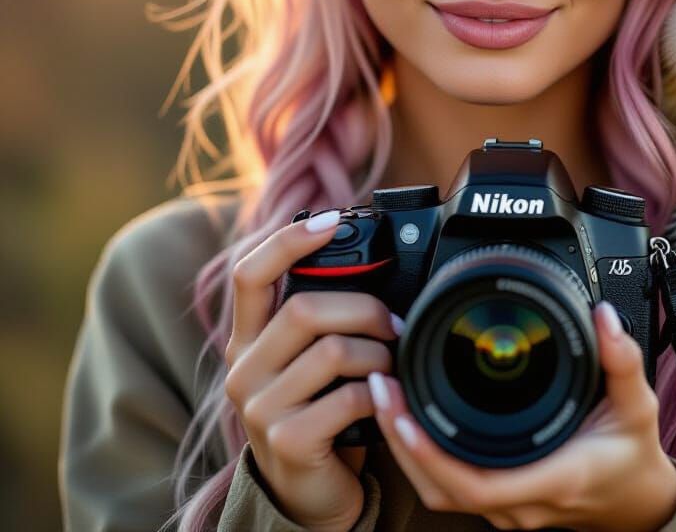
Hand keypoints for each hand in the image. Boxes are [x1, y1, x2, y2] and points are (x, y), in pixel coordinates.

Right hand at [223, 210, 400, 531]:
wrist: (309, 493)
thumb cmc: (320, 410)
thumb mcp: (309, 359)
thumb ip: (320, 317)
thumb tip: (372, 265)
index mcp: (249, 338)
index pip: (249, 274)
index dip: (288, 241)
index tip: (332, 219)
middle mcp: (244, 369)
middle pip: (304, 309)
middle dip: (364, 309)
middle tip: (394, 325)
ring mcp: (260, 408)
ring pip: (332, 350)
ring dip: (378, 353)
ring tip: (391, 364)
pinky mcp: (288, 441)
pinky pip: (347, 398)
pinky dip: (379, 392)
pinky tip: (386, 396)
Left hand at [366, 301, 675, 531]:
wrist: (639, 504)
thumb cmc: (633, 456)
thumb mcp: (636, 404)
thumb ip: (620, 358)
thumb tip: (602, 316)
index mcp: (553, 477)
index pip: (478, 484)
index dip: (432, 455)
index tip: (404, 414)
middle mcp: (523, 502)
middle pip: (442, 488)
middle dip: (401, 441)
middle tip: (380, 385)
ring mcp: (508, 508)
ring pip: (439, 491)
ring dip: (405, 448)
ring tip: (385, 394)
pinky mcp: (501, 501)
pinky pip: (449, 486)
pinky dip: (422, 454)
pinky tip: (410, 417)